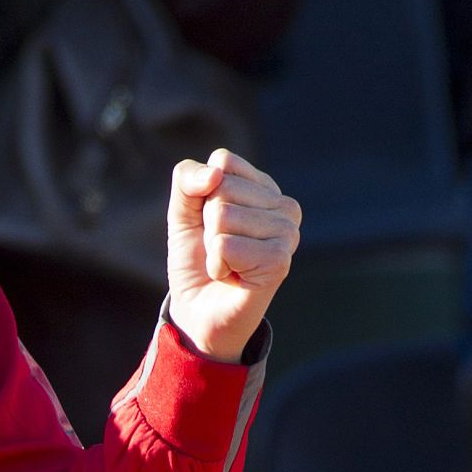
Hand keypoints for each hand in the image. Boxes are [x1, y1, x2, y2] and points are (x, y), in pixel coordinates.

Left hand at [166, 150, 299, 361]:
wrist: (199, 310)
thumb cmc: (197, 259)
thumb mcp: (183, 211)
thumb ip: (188, 179)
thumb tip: (214, 175)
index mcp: (266, 188)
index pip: (223, 161)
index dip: (202, 195)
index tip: (211, 223)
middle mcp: (285, 207)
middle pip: (221, 188)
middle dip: (206, 223)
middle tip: (220, 248)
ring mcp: (288, 233)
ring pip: (222, 216)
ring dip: (212, 247)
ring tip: (228, 262)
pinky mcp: (280, 260)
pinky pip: (225, 244)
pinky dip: (217, 265)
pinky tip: (233, 276)